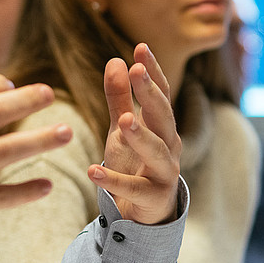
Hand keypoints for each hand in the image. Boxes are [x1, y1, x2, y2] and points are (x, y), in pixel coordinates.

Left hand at [87, 43, 181, 224]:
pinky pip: (134, 189)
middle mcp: (170, 147)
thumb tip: (116, 60)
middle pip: (164, 117)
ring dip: (141, 136)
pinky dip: (113, 181)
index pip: (161, 94)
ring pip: (157, 152)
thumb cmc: (136, 165)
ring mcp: (164, 173)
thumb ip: (120, 98)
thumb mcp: (123, 130)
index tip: (140, 47)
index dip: (153, 71)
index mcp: (163, 127)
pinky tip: (93, 171)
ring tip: (124, 121)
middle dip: (151, 94)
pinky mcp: (153, 198)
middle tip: (137, 70)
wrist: (145, 215)